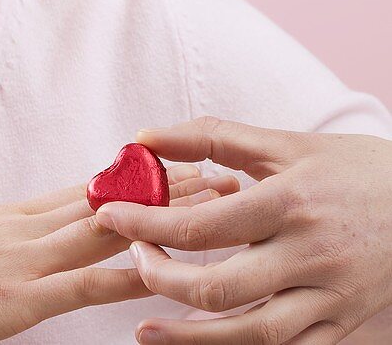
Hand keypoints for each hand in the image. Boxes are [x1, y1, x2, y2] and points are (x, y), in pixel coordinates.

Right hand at [0, 164, 238, 344]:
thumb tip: (22, 247)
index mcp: (6, 217)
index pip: (81, 190)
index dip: (133, 177)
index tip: (175, 162)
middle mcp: (20, 227)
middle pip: (107, 200)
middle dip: (165, 185)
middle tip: (217, 168)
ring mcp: (20, 259)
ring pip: (109, 230)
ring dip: (164, 216)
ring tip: (214, 203)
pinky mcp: (16, 298)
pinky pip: (86, 283)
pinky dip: (130, 273)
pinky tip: (167, 268)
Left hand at [93, 115, 391, 343]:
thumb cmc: (351, 169)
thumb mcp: (284, 143)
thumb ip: (212, 137)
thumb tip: (143, 137)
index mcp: (290, 204)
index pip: (203, 226)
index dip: (145, 224)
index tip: (109, 216)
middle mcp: (310, 256)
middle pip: (219, 288)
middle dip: (160, 279)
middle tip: (132, 259)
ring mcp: (329, 297)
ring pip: (252, 334)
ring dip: (190, 337)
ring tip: (145, 330)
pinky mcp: (342, 325)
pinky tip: (204, 344)